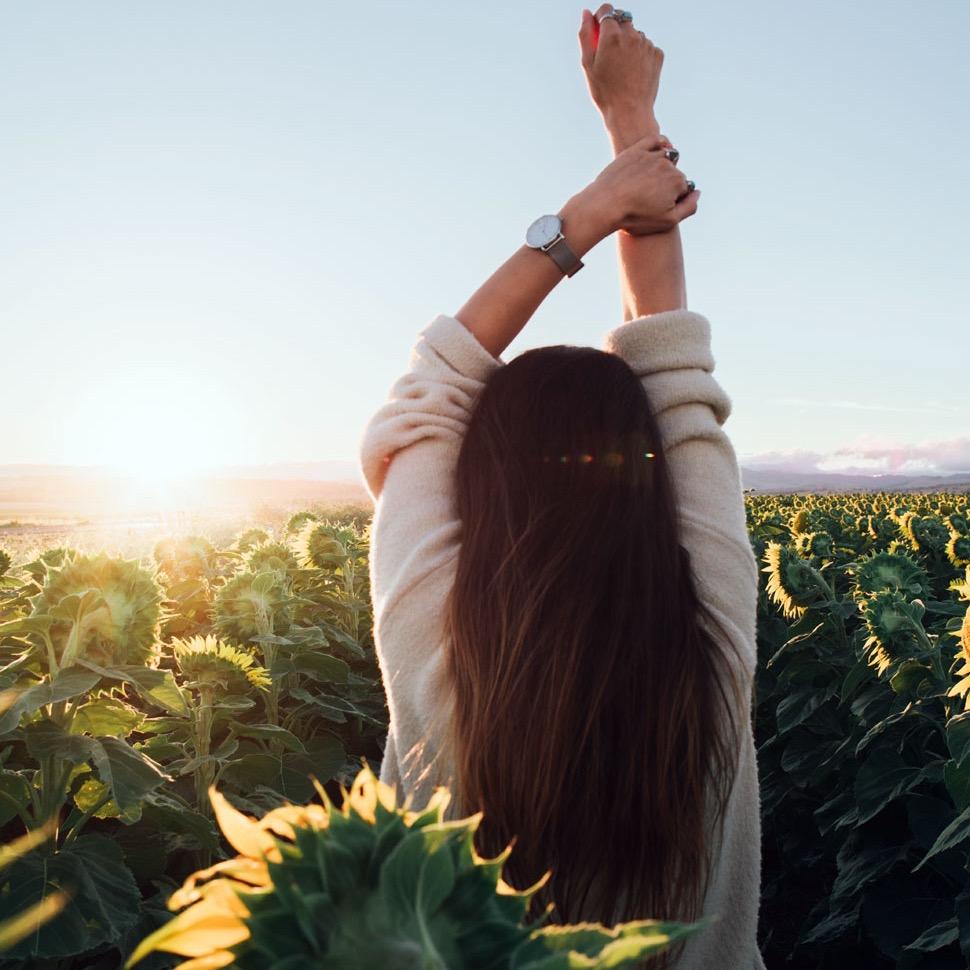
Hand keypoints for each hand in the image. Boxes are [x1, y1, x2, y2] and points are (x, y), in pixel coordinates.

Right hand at [578, 6, 663, 150]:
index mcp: (612, 36)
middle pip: (622, 20)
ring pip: (635, 34)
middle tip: (610, 55)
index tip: (599, 29)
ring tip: (623, 68)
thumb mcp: (588, 64)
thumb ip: (586, 35)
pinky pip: (646, 46)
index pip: (607, 10)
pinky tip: (634, 72)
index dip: (601, 17)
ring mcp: (647, 44)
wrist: (629, 113)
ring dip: (628, 43)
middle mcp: (632, 35)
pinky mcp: (657, 54)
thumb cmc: (605, 92)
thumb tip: (587, 14)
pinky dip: (640, 54)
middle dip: (615, 31)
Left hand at [582, 134, 698, 235]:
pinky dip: (661, 143)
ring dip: (664, 166)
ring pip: (667, 157)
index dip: (674, 199)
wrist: (605, 206)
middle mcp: (667, 165)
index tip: (660, 208)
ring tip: (650, 182)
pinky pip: (655, 140)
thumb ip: (689, 207)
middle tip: (650, 198)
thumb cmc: (636, 217)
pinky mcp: (636, 150)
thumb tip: (697, 192)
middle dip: (667, 184)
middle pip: (675, 173)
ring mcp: (651, 155)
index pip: (684, 188)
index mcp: (677, 181)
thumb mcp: (667, 221)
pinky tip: (660, 151)